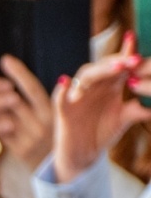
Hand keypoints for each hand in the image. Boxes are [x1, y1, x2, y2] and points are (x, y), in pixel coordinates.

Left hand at [0, 55, 55, 168]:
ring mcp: (27, 139)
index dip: (19, 73)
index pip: (32, 88)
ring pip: (2, 117)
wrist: (56, 169)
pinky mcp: (16, 150)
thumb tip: (21, 79)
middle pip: (13, 101)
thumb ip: (43, 101)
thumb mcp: (56, 117)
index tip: (5, 59)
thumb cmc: (55, 137)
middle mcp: (41, 125)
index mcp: (52, 112)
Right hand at [54, 35, 150, 181]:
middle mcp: (92, 86)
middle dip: (118, 62)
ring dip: (99, 70)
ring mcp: (76, 97)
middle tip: (134, 59)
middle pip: (103, 67)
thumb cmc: (102, 133)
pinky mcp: (63, 110)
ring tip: (116, 68)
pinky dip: (62, 89)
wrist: (82, 154)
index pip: (118, 64)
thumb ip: (137, 109)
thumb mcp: (124, 119)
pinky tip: (64, 81)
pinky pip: (60, 97)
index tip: (136, 43)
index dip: (127, 52)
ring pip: (85, 77)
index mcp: (109, 85)